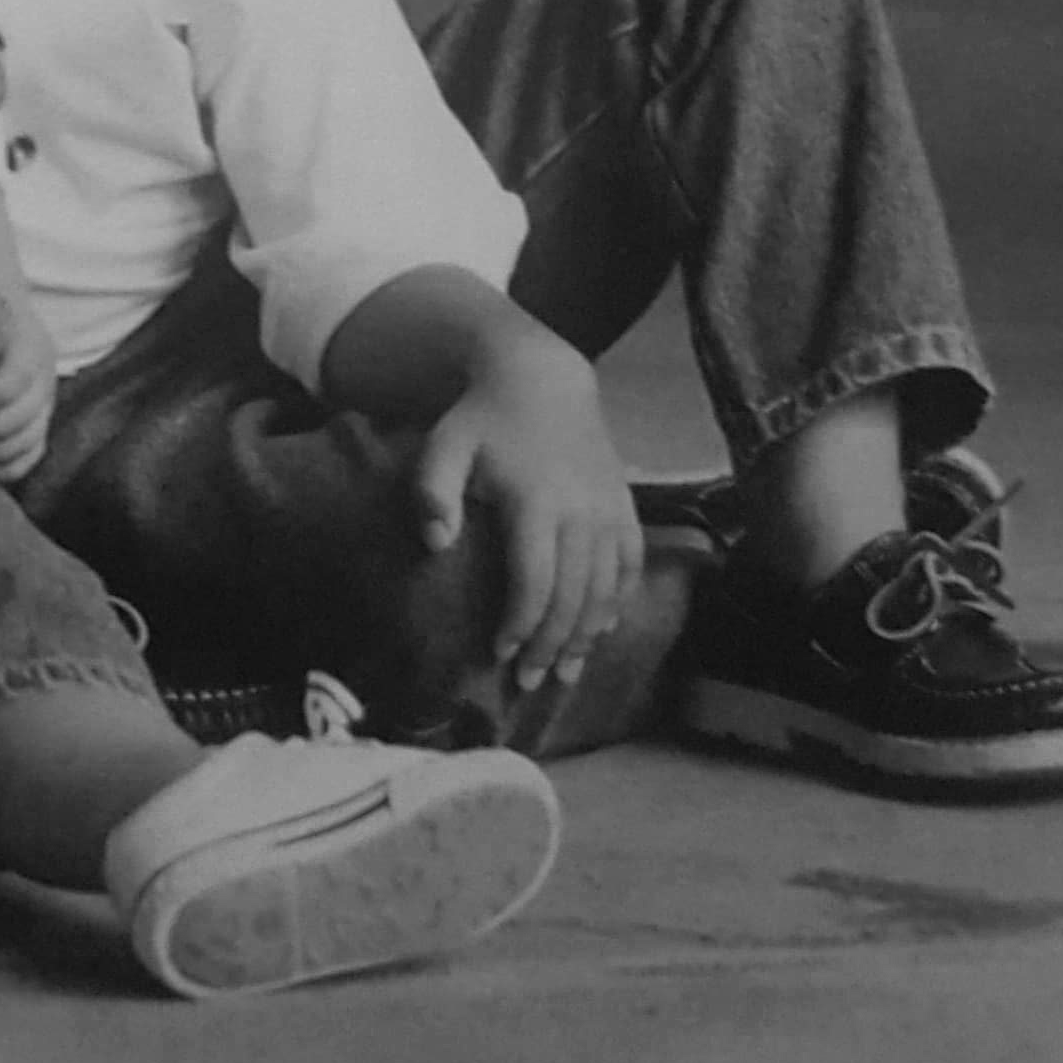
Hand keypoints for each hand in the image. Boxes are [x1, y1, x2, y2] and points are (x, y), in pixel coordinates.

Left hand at [410, 337, 640, 695]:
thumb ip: (433, 492)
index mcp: (537, 502)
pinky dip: (618, 603)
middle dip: (552, 644)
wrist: (542, 380)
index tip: (501, 654)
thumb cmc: (483, 420)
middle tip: (531, 683)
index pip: (535, 581)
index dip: (521, 624)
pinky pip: (630, 566)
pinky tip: (601, 631)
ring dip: (586, 636)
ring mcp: (610, 511)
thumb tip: (435, 544)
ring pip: (605, 589)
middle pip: (573, 596)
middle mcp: (582, 513)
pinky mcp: (625, 508)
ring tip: (566, 672)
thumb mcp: (445, 445)